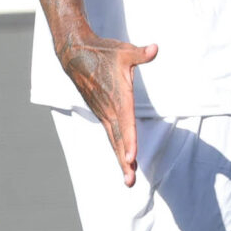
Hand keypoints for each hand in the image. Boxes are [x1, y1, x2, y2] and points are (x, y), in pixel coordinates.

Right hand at [58, 32, 158, 186]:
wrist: (76, 55)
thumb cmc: (103, 53)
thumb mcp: (124, 52)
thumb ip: (140, 54)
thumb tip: (154, 49)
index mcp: (118, 97)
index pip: (125, 122)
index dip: (129, 140)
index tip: (131, 157)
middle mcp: (110, 109)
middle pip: (119, 138)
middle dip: (125, 161)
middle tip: (130, 181)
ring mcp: (104, 112)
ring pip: (114, 139)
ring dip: (121, 159)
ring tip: (129, 179)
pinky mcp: (101, 112)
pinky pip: (111, 134)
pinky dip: (117, 148)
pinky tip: (124, 160)